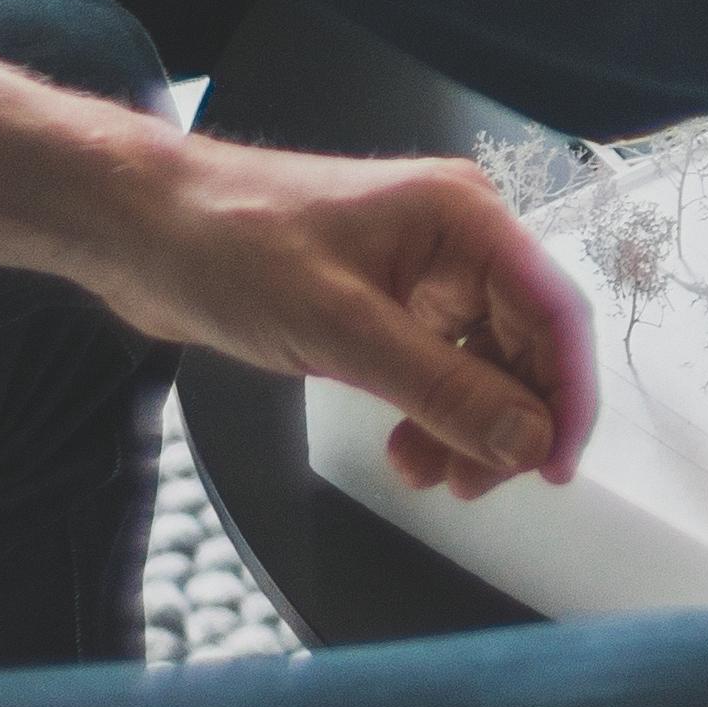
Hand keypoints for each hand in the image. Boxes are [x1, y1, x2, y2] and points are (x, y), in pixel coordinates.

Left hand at [56, 133, 603, 500]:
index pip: (554, 310)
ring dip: (466, 427)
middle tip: (476, 487)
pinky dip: (429, 415)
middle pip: (523, 342)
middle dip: (508, 420)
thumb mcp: (343, 330)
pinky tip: (406, 452)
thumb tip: (529, 442)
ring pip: (479, 363)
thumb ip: (443, 388)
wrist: (141, 230)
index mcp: (465, 219)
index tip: (555, 468)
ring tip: (431, 479)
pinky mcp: (381, 303)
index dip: (567, 394)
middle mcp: (456, 240)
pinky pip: (433, 367)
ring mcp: (418, 272)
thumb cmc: (235, 251)